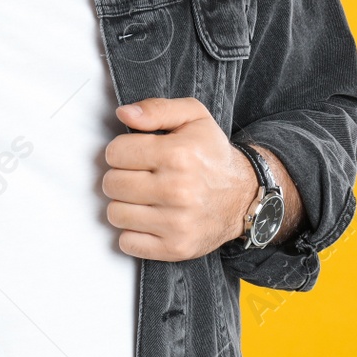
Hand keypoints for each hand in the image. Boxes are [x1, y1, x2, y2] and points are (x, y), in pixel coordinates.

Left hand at [102, 96, 256, 260]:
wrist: (244, 196)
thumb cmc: (212, 154)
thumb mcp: (193, 116)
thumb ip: (156, 109)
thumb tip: (124, 114)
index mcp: (177, 154)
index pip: (115, 153)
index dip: (121, 151)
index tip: (135, 155)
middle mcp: (177, 190)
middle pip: (112, 184)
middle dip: (120, 177)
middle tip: (138, 176)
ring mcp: (177, 223)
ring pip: (115, 214)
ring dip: (124, 205)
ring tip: (143, 197)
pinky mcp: (176, 247)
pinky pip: (128, 243)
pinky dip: (133, 232)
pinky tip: (148, 219)